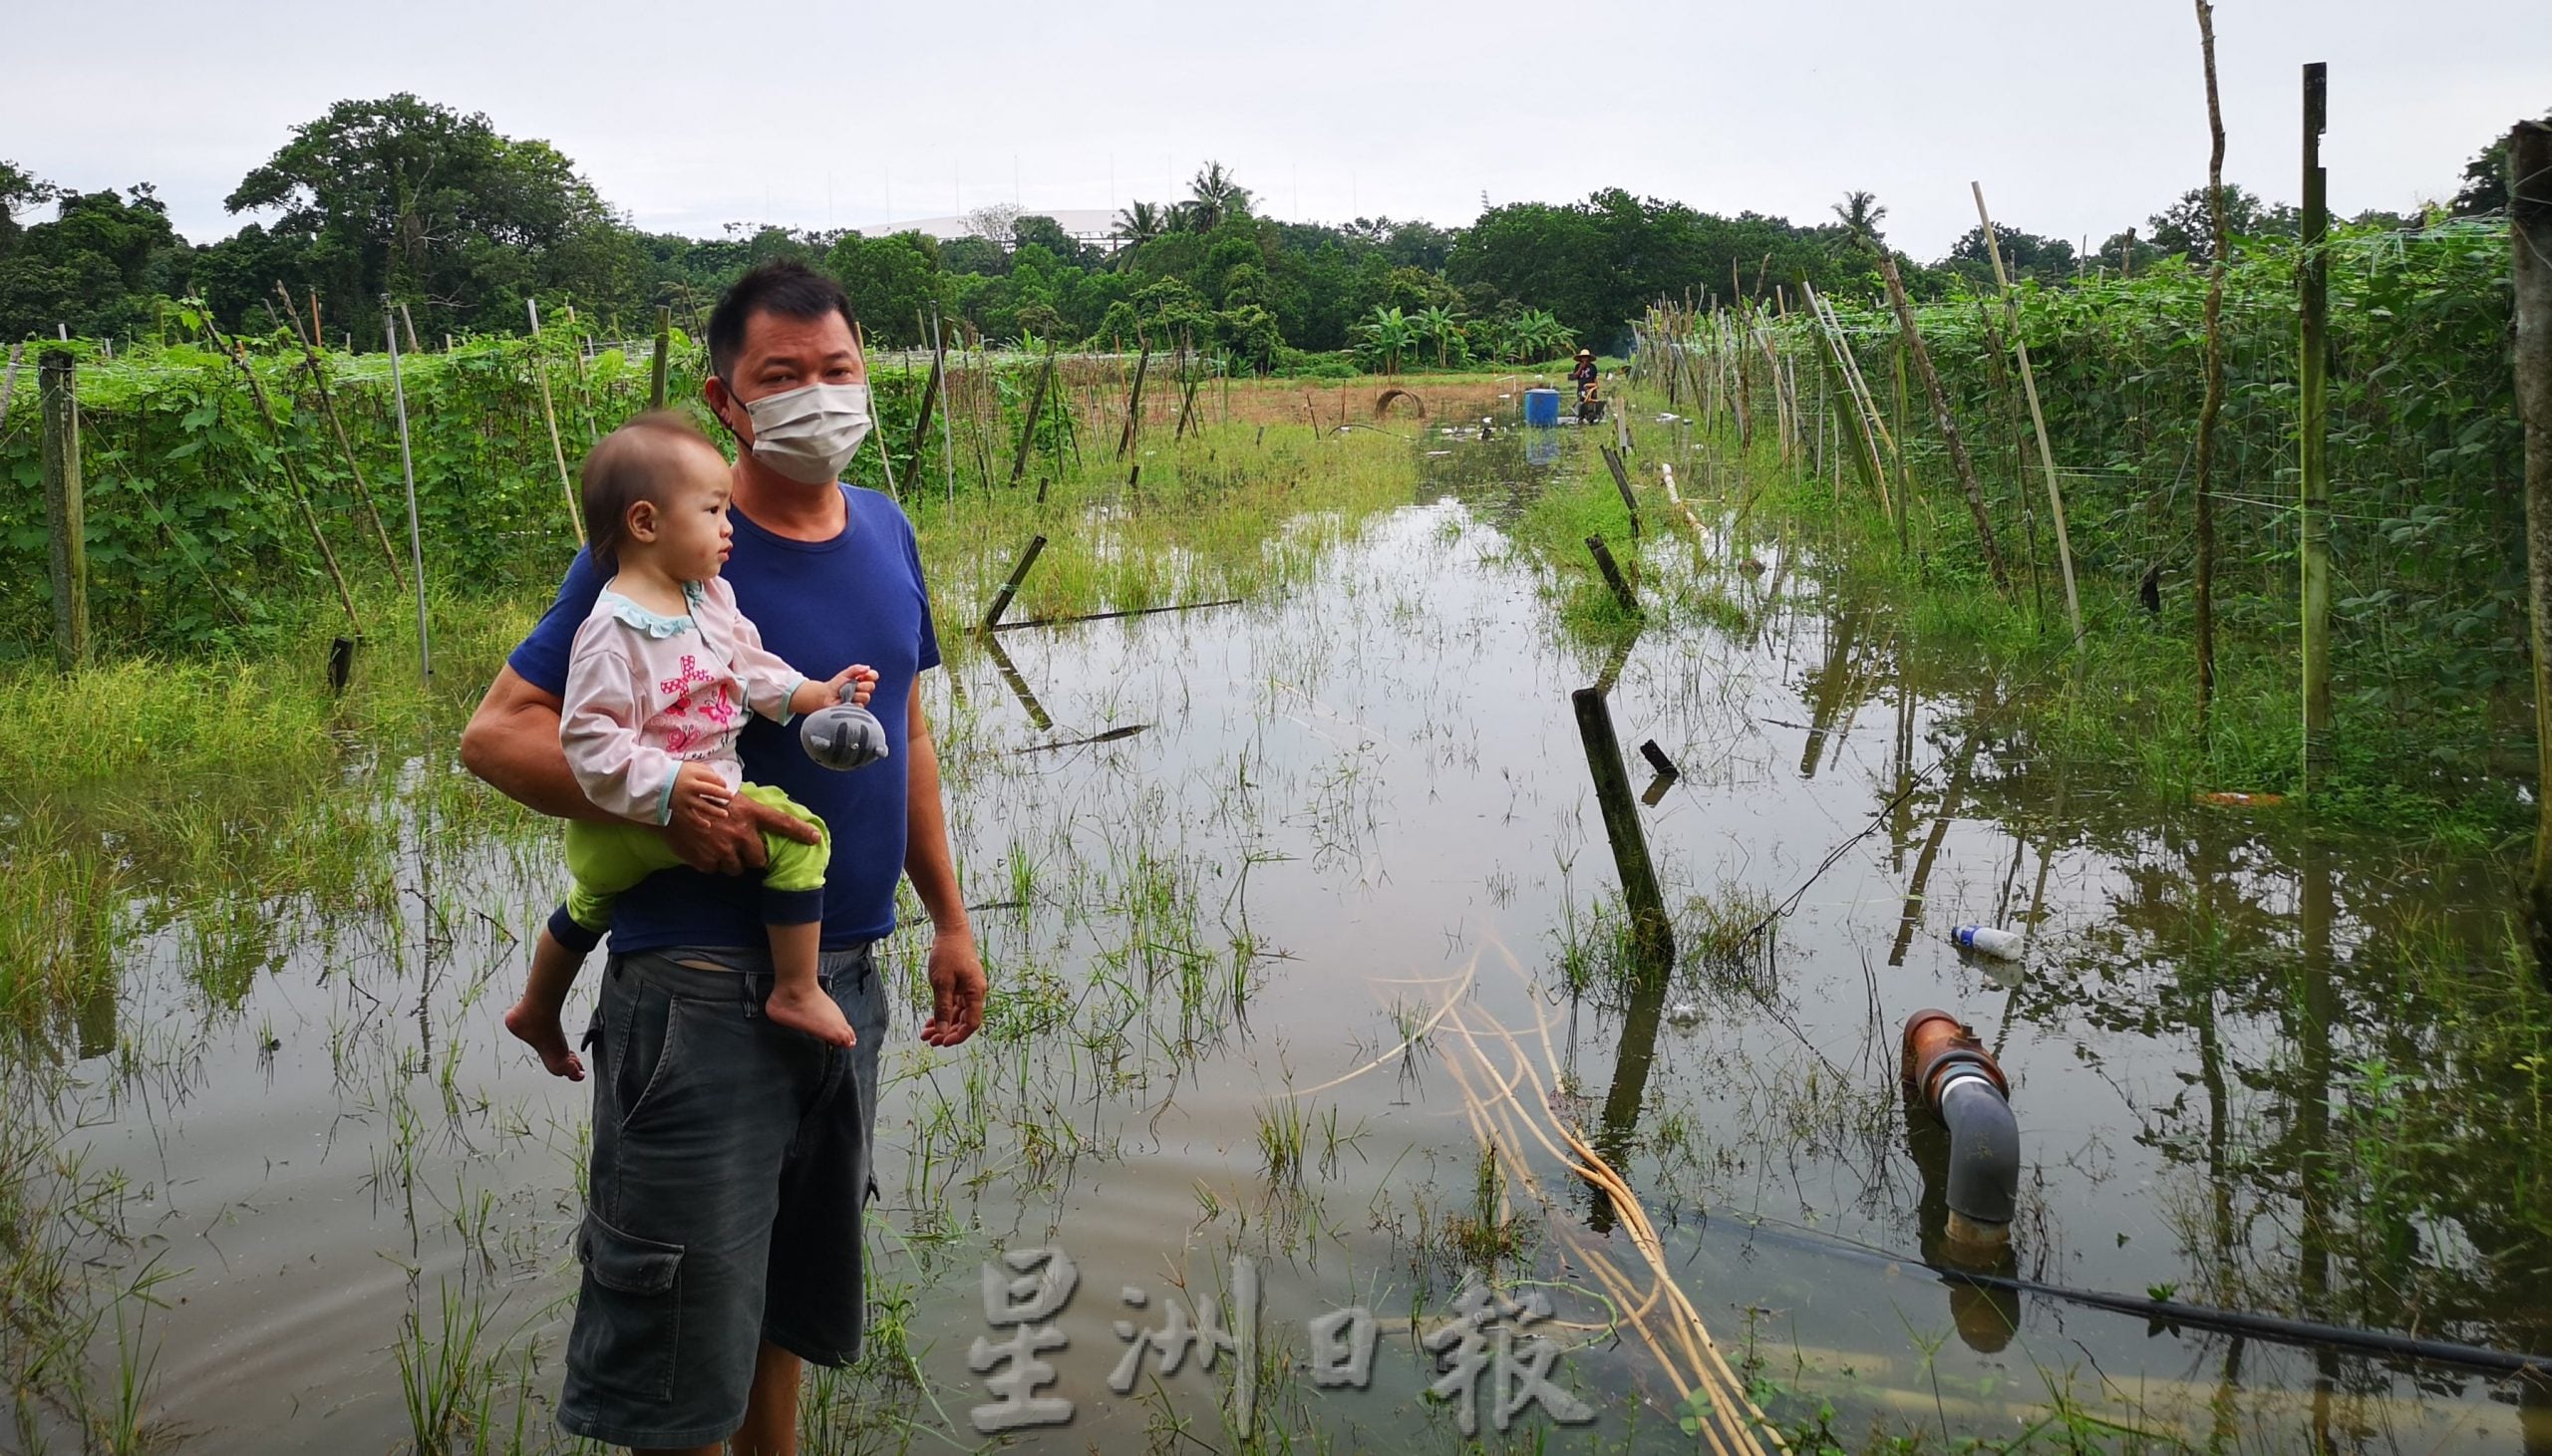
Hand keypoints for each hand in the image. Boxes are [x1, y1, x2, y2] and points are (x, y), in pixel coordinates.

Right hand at [659, 774, 820, 874]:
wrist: (665, 797)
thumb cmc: (693, 786)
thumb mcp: (722, 787)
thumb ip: (738, 800)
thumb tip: (742, 805)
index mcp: (748, 812)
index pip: (782, 823)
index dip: (801, 832)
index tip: (815, 839)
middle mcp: (740, 833)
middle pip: (759, 859)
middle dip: (752, 856)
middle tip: (739, 846)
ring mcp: (722, 849)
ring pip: (736, 869)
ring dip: (731, 861)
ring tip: (718, 848)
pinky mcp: (705, 860)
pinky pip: (714, 869)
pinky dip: (710, 863)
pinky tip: (702, 849)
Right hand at [668, 762, 732, 838]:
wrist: (659, 781)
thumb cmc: (679, 774)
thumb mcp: (692, 767)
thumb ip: (706, 772)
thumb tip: (721, 781)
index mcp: (693, 775)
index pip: (712, 778)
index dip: (721, 783)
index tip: (726, 786)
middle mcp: (690, 787)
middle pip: (710, 791)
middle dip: (722, 795)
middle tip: (731, 798)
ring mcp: (685, 799)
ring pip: (703, 806)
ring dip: (715, 811)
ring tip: (725, 814)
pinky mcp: (680, 809)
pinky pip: (690, 817)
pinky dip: (699, 822)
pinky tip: (708, 825)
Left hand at [826, 664, 877, 708]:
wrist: (826, 696)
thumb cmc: (835, 685)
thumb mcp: (845, 674)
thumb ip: (855, 669)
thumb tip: (868, 668)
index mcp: (863, 679)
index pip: (874, 675)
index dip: (871, 675)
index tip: (862, 676)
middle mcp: (864, 689)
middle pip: (871, 686)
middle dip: (861, 685)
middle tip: (852, 686)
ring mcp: (862, 700)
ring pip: (866, 696)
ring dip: (855, 694)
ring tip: (846, 694)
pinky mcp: (857, 709)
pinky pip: (860, 705)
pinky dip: (852, 703)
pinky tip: (845, 701)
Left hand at [920, 929, 985, 1046]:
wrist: (951, 932)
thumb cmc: (948, 953)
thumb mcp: (942, 983)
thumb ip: (943, 1008)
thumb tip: (943, 1030)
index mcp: (976, 992)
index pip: (971, 1023)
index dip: (958, 1035)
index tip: (942, 1042)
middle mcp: (975, 993)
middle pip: (964, 1020)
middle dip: (948, 1032)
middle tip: (930, 1040)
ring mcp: (969, 989)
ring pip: (958, 1014)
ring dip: (943, 1024)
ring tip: (927, 1033)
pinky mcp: (962, 985)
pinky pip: (954, 1005)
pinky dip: (943, 1013)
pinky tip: (931, 1021)